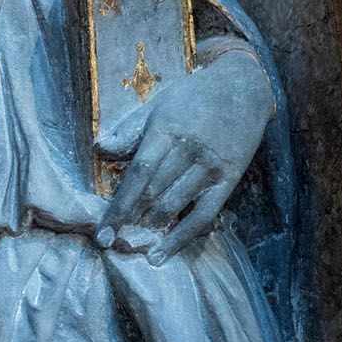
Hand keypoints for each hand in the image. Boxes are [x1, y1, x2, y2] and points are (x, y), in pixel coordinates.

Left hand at [94, 50, 272, 262]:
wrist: (243, 88)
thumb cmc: (191, 97)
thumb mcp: (156, 106)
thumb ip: (128, 132)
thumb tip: (98, 151)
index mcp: (166, 131)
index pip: (138, 174)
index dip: (119, 206)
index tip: (102, 231)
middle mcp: (188, 151)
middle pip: (153, 194)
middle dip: (130, 222)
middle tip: (110, 244)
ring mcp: (210, 167)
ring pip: (175, 206)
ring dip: (151, 231)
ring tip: (131, 249)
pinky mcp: (229, 180)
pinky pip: (204, 215)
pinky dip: (182, 236)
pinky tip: (163, 253)